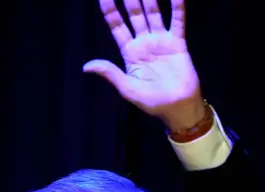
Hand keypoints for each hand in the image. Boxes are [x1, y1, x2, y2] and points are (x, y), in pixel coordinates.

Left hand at [83, 0, 205, 130]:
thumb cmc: (152, 102)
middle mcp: (144, 42)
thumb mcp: (127, 89)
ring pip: (153, 14)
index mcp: (129, 52)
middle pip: (134, 15)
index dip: (110, 10)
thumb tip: (86, 66)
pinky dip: (177, 8)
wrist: (178, 108)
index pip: (117, 26)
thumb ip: (110, 73)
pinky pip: (177, 22)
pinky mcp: (177, 43)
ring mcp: (160, 41)